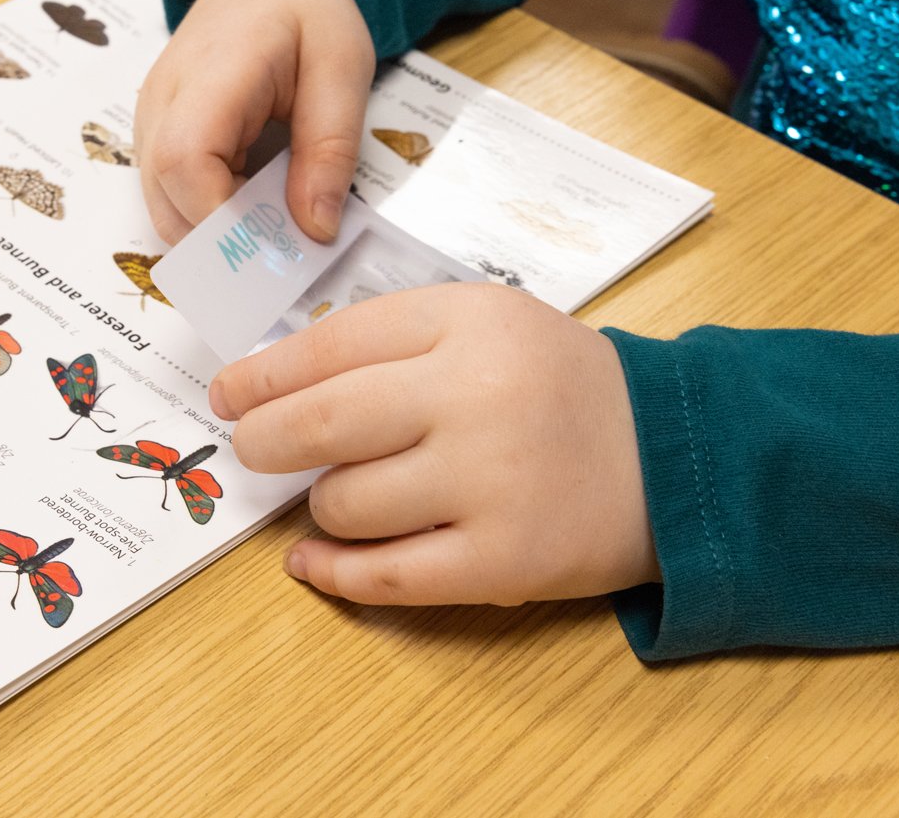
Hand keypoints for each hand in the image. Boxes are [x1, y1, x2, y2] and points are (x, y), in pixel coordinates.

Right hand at [136, 0, 374, 244]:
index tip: (272, 252)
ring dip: (209, 234)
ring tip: (266, 235)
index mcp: (214, 69)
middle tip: (278, 258)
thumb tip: (313, 230)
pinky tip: (246, 212)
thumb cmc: (308, 11)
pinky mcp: (156, 130)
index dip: (220, 219)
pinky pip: (165, 190)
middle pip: (163, 193)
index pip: (185, 159)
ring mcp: (151, 114)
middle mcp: (164, 96)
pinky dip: (202, 214)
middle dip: (218, 242)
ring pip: (158, 201)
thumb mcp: (343, 71)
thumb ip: (330, 151)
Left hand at [210, 283, 658, 605]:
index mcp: (467, 322)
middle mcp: (476, 396)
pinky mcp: (503, 562)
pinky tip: (311, 560)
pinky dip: (330, 571)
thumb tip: (273, 383)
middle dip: (264, 440)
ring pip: (344, 503)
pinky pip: (383, 576)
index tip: (227, 394)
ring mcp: (490, 483)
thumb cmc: (555, 385)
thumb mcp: (485, 323)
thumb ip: (392, 340)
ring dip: (321, 505)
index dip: (261, 376)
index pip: (330, 345)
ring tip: (339, 496)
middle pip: (320, 423)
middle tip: (251, 447)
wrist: (671, 455)